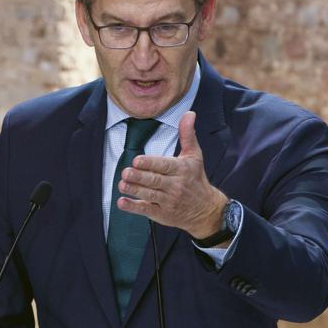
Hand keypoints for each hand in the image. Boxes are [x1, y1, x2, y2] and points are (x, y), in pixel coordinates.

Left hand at [116, 110, 226, 240]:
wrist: (206, 210)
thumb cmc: (196, 179)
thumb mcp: (195, 156)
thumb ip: (187, 135)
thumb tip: (189, 113)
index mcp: (181, 170)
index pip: (164, 166)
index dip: (150, 164)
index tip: (137, 161)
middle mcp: (175, 186)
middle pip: (154, 181)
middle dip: (139, 177)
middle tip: (125, 172)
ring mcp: (168, 201)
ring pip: (149, 195)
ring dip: (134, 190)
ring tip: (122, 184)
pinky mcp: (161, 214)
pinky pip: (146, 210)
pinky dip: (134, 207)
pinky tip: (122, 202)